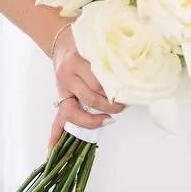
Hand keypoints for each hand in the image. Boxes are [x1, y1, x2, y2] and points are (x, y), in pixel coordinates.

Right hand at [48, 25, 123, 149]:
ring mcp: (62, 89)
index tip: (124, 95)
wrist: (60, 41)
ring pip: (75, 111)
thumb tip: (137, 68)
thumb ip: (111, 54)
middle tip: (120, 107)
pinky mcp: (60, 98)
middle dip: (108, 106)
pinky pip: (56, 120)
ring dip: (93, 119)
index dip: (112, 91)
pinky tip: (53, 150)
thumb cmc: (83, 43)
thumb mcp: (96, 44)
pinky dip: (55, 136)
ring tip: (107, 118)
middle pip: (90, 97)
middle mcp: (68, 76)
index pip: (98, 81)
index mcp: (78, 61)